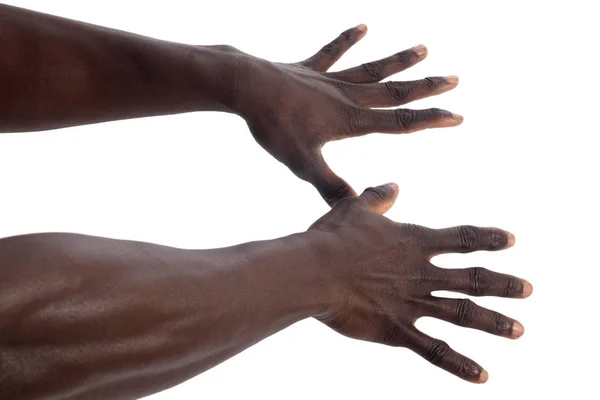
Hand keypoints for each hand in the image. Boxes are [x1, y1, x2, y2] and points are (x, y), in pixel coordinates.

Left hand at [230, 25, 461, 204]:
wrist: (246, 87)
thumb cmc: (273, 126)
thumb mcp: (302, 162)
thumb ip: (329, 185)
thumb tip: (356, 205)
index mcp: (349, 120)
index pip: (398, 122)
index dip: (429, 120)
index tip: (457, 115)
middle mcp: (345, 96)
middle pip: (393, 92)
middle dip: (426, 88)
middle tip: (454, 79)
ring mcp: (328, 79)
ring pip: (371, 69)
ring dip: (398, 61)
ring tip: (423, 48)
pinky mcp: (308, 68)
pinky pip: (332, 52)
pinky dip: (348, 39)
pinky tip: (364, 26)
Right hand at [308, 183, 531, 382]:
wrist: (314, 270)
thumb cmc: (331, 238)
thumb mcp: (355, 208)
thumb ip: (378, 197)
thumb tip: (394, 186)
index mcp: (413, 242)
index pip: (461, 239)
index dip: (487, 239)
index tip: (511, 240)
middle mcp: (421, 273)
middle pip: (472, 279)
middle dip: (503, 284)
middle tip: (529, 289)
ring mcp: (412, 303)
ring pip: (462, 314)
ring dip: (493, 322)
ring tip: (519, 329)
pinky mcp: (397, 330)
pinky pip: (434, 350)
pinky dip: (459, 364)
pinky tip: (482, 375)